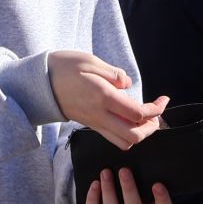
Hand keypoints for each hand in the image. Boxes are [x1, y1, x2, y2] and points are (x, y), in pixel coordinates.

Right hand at [50, 51, 167, 149]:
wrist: (38, 83)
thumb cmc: (64, 67)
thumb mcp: (91, 61)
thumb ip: (114, 74)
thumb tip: (128, 85)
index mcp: (103, 97)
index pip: (137, 113)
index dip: (155, 110)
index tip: (163, 100)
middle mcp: (99, 115)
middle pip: (133, 136)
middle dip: (151, 128)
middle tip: (156, 113)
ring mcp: (94, 123)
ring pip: (123, 142)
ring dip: (139, 134)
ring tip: (145, 119)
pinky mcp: (89, 125)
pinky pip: (112, 137)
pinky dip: (127, 133)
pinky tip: (129, 118)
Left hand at [82, 169, 171, 203]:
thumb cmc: (121, 190)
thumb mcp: (134, 183)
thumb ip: (139, 172)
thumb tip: (139, 145)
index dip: (162, 198)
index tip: (157, 184)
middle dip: (129, 189)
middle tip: (124, 170)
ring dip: (109, 191)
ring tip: (105, 173)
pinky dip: (93, 199)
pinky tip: (94, 184)